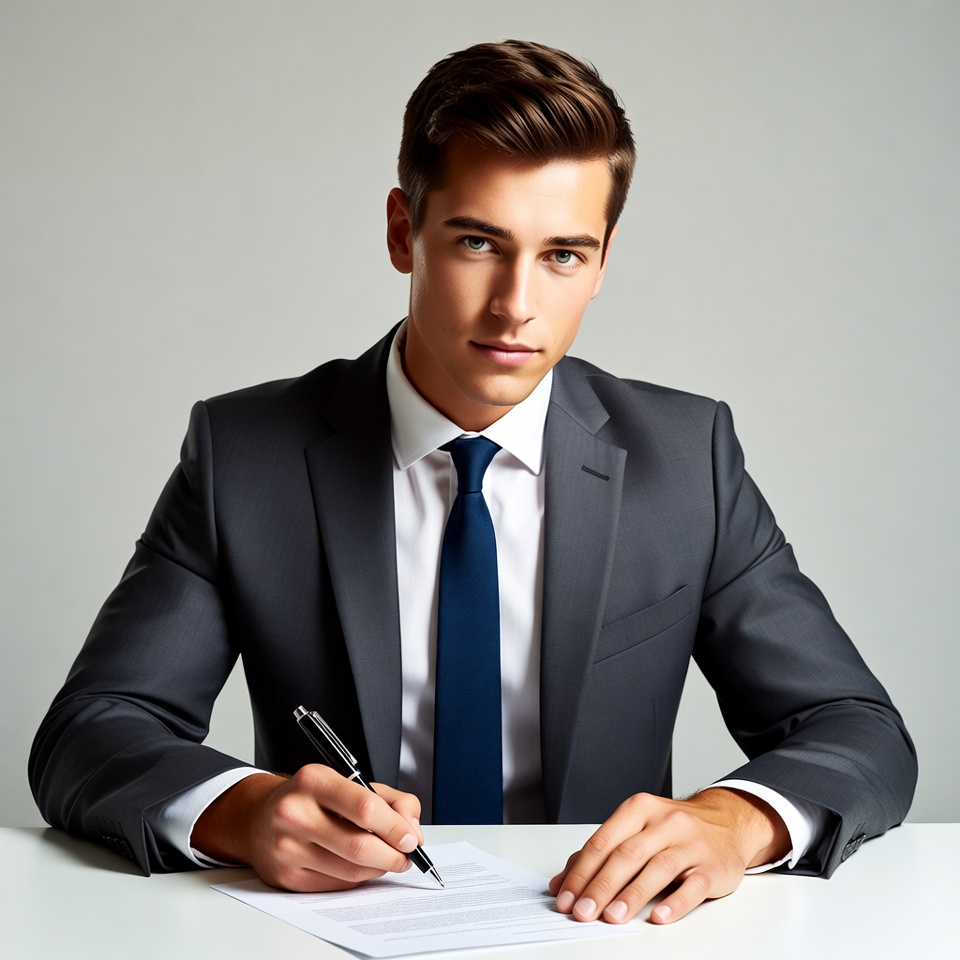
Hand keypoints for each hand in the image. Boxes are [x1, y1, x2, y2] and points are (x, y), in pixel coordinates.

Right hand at [192, 765, 423, 891]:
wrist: (258, 817)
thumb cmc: (311, 798)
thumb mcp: (348, 782)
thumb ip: (389, 799)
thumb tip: (412, 830)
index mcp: (314, 780)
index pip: (365, 807)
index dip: (395, 827)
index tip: (410, 837)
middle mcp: (295, 813)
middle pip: (359, 845)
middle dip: (392, 855)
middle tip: (406, 855)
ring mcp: (287, 848)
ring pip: (350, 870)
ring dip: (379, 869)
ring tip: (387, 859)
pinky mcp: (286, 877)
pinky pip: (336, 884)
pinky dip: (357, 878)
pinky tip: (361, 866)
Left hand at [548, 788, 789, 923]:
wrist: (727, 822)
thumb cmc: (673, 829)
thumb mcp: (637, 829)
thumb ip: (601, 853)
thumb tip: (563, 882)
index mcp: (639, 809)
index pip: (604, 841)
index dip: (582, 871)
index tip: (566, 897)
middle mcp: (665, 822)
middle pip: (627, 854)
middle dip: (601, 886)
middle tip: (583, 911)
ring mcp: (690, 844)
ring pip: (657, 868)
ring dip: (632, 895)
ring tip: (612, 917)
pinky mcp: (713, 867)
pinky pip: (693, 886)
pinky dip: (675, 903)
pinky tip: (659, 916)